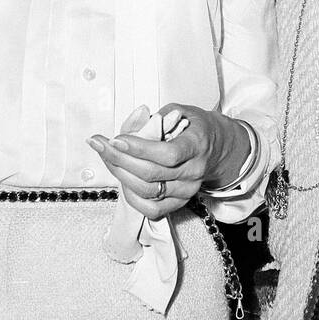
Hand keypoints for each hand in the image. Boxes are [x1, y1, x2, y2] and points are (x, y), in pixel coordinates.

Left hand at [88, 103, 250, 219]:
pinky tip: (122, 178)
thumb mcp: (180, 111)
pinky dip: (131, 195)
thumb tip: (134, 122)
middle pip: (151, 173)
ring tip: (107, 157)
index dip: (140, 148)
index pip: (168, 154)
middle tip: (101, 145)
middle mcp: (194, 171)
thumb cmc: (195, 128)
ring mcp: (187, 190)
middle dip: (119, 158)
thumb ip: (156, 117)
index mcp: (198, 145)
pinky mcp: (179, 203)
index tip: (116, 139)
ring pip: (147, 190)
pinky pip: (151, 208)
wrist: (217, 147)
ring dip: (120, 174)